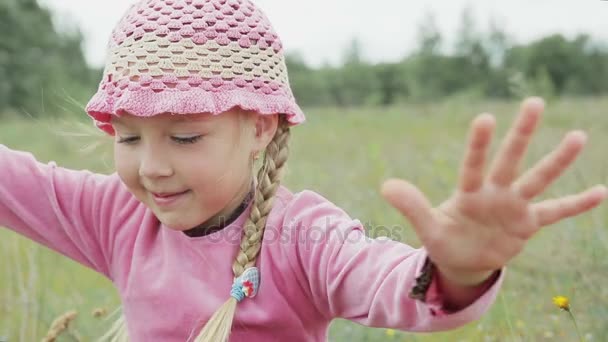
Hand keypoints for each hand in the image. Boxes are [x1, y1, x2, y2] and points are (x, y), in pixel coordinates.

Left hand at [381, 97, 606, 285]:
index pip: (473, 164)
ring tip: (578, 135)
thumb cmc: (444, 239)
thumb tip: (385, 185)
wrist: (463, 260)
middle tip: (534, 101)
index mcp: (468, 193)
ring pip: (538, 179)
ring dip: (558, 160)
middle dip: (521, 134)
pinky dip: (577, 204)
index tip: (484, 118)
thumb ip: (412, 206)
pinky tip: (601, 192)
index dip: (478, 144)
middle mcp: (494, 193)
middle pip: (510, 160)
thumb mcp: (427, 227)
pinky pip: (556, 212)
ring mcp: (513, 207)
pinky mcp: (528, 224)